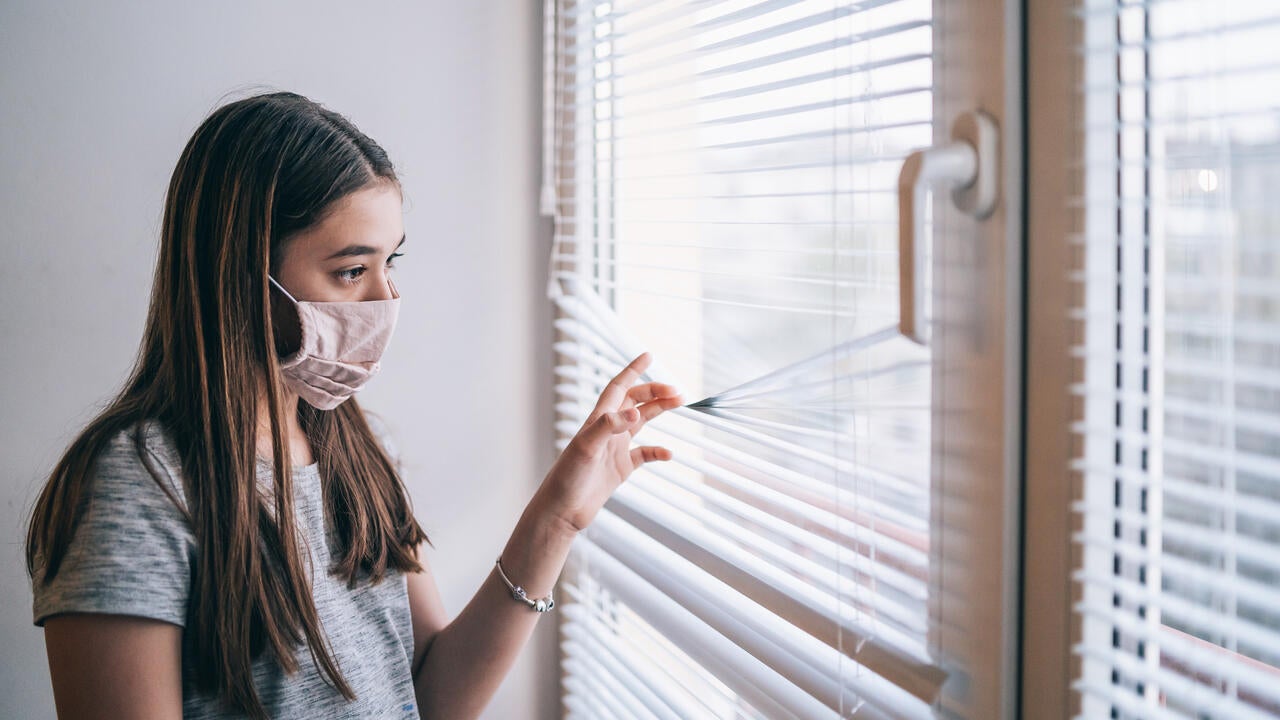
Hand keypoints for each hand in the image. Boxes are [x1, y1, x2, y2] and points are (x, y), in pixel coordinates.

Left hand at [534, 352, 682, 533]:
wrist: (562, 511)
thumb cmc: (567, 479)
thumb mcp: (586, 448)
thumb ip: (609, 427)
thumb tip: (636, 412)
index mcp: (597, 420)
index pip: (618, 387)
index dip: (632, 370)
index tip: (648, 355)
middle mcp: (607, 430)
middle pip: (634, 401)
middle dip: (655, 391)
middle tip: (677, 391)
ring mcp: (615, 449)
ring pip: (641, 422)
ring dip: (659, 411)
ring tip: (679, 403)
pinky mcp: (620, 468)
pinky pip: (643, 454)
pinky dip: (657, 451)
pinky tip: (668, 454)